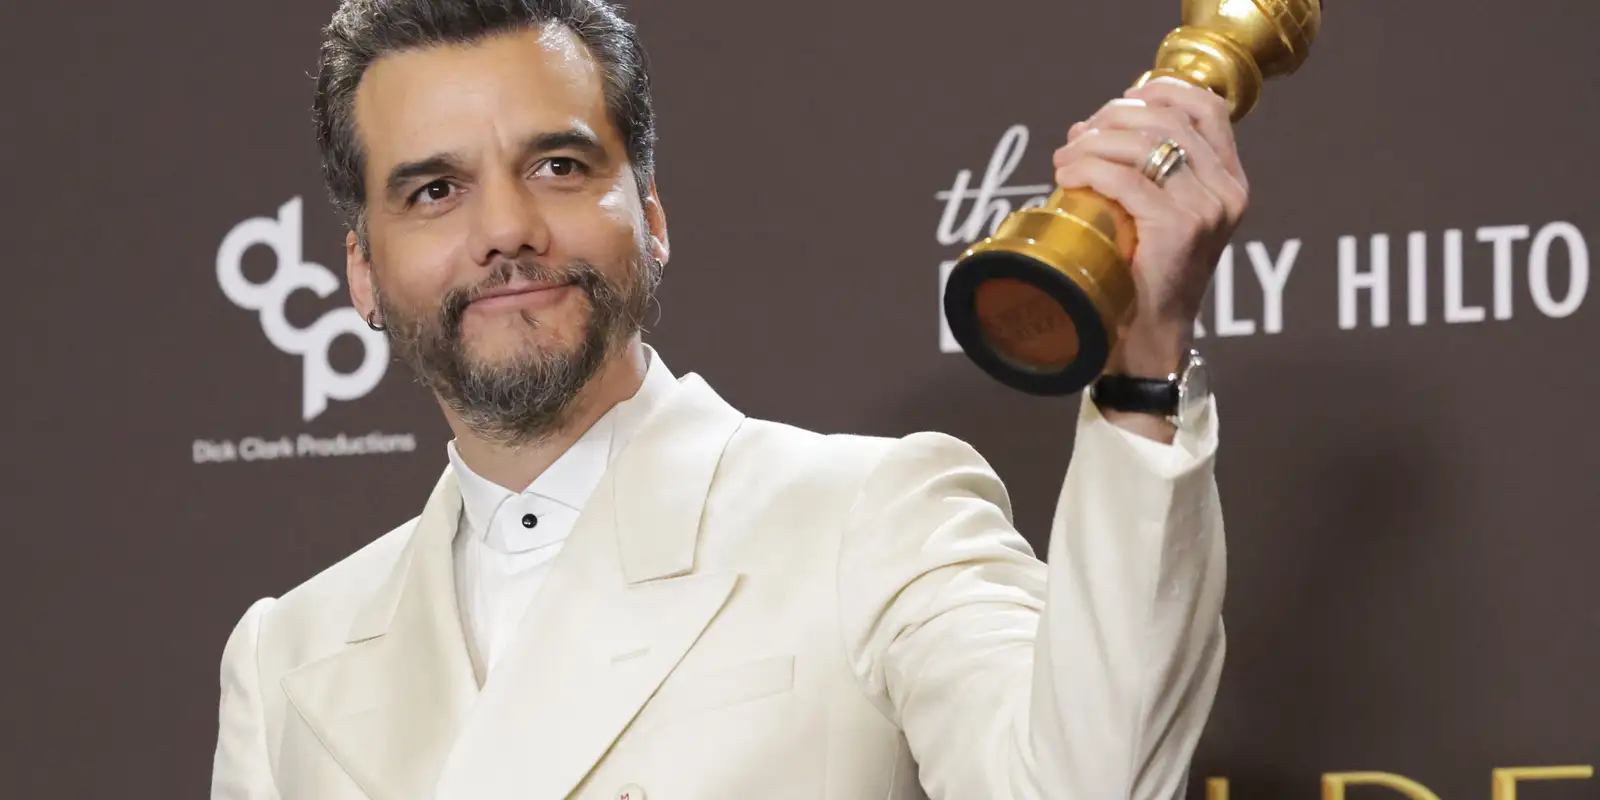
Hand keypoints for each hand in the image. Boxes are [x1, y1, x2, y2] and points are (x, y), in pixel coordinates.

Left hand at [1051, 77, 1248, 376]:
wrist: (1150, 338)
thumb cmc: (1143, 277)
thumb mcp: (1156, 216)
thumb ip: (1145, 173)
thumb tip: (1087, 128)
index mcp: (1230, 181)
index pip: (1206, 108)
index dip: (1160, 91)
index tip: (1119, 101)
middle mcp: (1227, 191)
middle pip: (1168, 119)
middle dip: (1114, 117)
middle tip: (1077, 135)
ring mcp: (1207, 208)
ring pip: (1144, 144)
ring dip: (1093, 142)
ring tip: (1063, 158)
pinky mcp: (1179, 227)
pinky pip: (1125, 179)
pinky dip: (1088, 169)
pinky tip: (1066, 175)